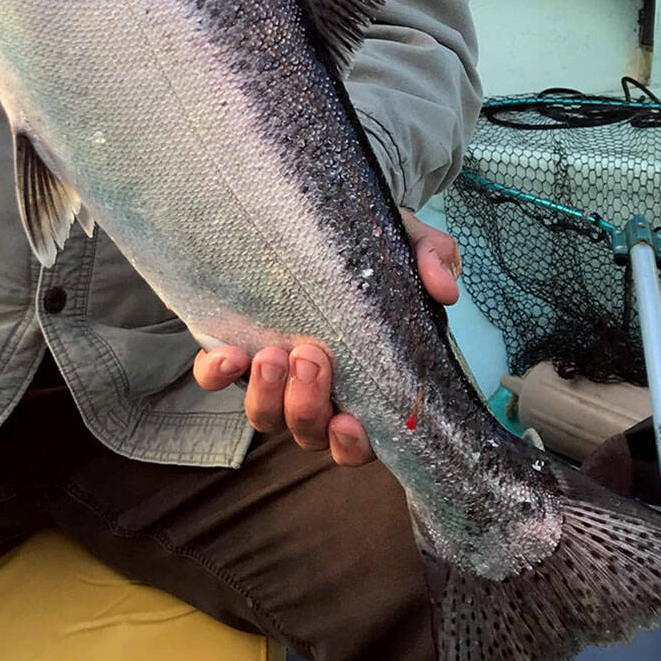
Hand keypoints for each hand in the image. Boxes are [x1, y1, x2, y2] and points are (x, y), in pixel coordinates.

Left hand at [191, 212, 461, 467]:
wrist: (318, 216)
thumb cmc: (370, 245)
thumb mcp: (407, 242)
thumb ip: (432, 259)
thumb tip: (445, 288)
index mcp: (362, 384)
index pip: (359, 441)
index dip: (353, 444)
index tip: (350, 419)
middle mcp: (316, 392)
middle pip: (308, 432)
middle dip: (307, 404)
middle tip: (312, 356)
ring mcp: (273, 375)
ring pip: (265, 416)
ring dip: (268, 395)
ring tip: (274, 355)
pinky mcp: (235, 349)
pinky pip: (215, 380)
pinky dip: (218, 375)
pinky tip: (231, 355)